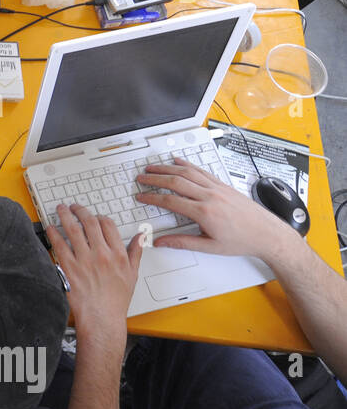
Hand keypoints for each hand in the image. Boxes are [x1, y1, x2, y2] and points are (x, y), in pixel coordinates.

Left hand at [45, 203, 141, 351]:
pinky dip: (54, 234)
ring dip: (65, 216)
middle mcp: (101, 254)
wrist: (101, 317)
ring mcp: (84, 260)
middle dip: (80, 211)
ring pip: (73, 230)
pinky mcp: (69, 268)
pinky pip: (59, 245)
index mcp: (118, 254)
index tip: (93, 216)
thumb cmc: (116, 300)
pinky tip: (50, 228)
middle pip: (89, 223)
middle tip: (73, 206)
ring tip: (60, 209)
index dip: (99, 217)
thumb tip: (141, 236)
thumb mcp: (132, 275)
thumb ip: (136, 252)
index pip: (108, 225)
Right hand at [136, 159, 304, 262]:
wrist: (267, 234)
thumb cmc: (243, 240)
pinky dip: (187, 165)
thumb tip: (162, 242)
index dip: (152, 198)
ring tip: (154, 167)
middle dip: (155, 178)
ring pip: (187, 172)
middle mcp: (210, 196)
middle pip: (175, 181)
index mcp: (204, 212)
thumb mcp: (209, 247)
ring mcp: (217, 188)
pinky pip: (202, 170)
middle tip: (141, 178)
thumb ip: (182, 242)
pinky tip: (178, 162)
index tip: (141, 196)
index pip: (170, 201)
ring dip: (167, 168)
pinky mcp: (223, 185)